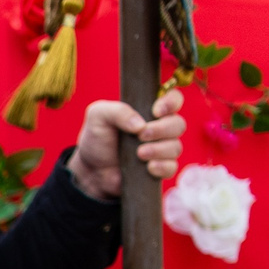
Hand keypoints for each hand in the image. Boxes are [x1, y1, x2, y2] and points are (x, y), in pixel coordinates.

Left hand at [71, 89, 187, 200]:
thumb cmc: (97, 138)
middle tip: (141, 135)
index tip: (156, 111)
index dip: (171, 103)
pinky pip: (172, 167)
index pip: (174, 99)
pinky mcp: (159, 169)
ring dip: (159, 150)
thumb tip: (140, 125)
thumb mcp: (98, 116)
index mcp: (149, 110)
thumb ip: (118, 111)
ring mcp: (161, 149)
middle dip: (162, 129)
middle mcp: (160, 128)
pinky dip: (162, 167)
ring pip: (175, 147)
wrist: (91, 169)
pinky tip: (149, 167)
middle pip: (178, 124)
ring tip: (139, 154)